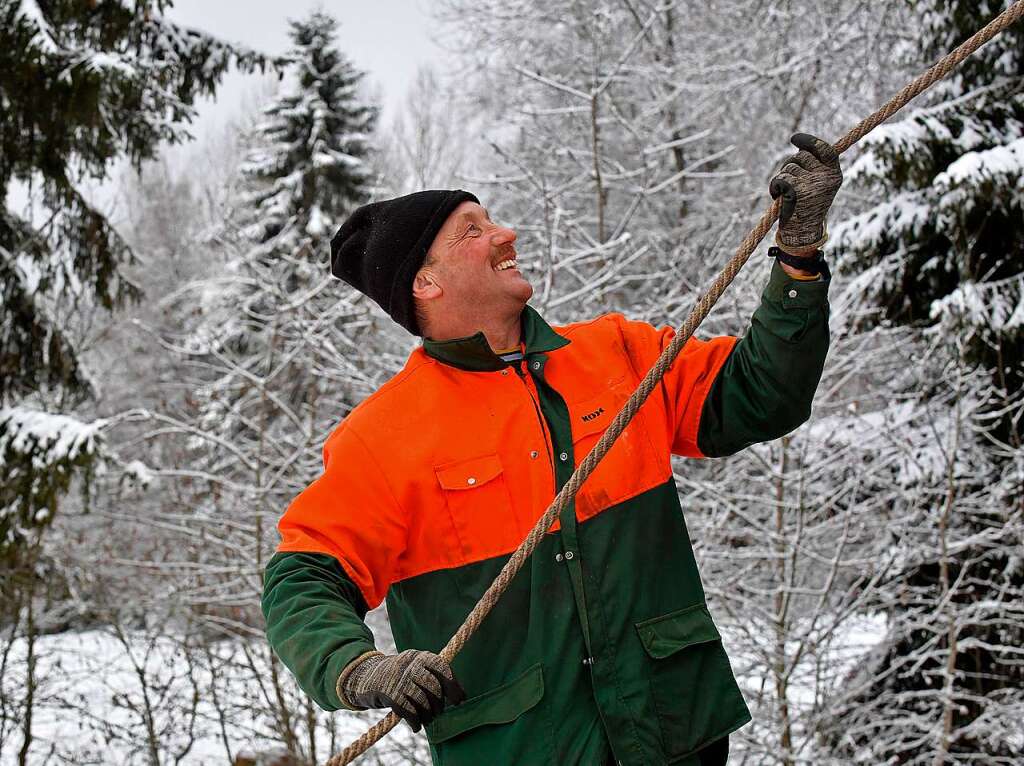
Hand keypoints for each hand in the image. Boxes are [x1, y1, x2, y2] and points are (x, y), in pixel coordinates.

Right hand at [337, 650, 465, 730]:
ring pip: (421, 700)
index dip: (453, 686)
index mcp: (421, 656)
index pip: (442, 668)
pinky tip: (416, 726)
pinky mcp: (388, 692)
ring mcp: (398, 677)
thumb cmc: (401, 676)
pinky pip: (408, 710)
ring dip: (427, 715)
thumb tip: (463, 697)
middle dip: (438, 704)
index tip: (459, 701)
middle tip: (437, 713)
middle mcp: (410, 663)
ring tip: (427, 719)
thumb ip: (437, 678)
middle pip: (433, 687)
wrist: (367, 676)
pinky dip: (414, 721)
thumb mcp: (418, 669)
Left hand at [769, 133, 842, 253]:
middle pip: (801, 155)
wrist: (803, 233)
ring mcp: (813, 184)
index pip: (824, 149)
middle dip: (790, 164)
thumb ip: (815, 167)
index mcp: (835, 175)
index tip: (795, 138)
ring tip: (786, 192)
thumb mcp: (819, 186)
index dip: (808, 141)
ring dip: (782, 177)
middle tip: (789, 180)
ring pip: (789, 166)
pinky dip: (774, 185)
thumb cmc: (808, 207)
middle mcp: (827, 178)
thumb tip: (802, 146)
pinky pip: (781, 177)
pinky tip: (778, 196)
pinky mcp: (798, 190)